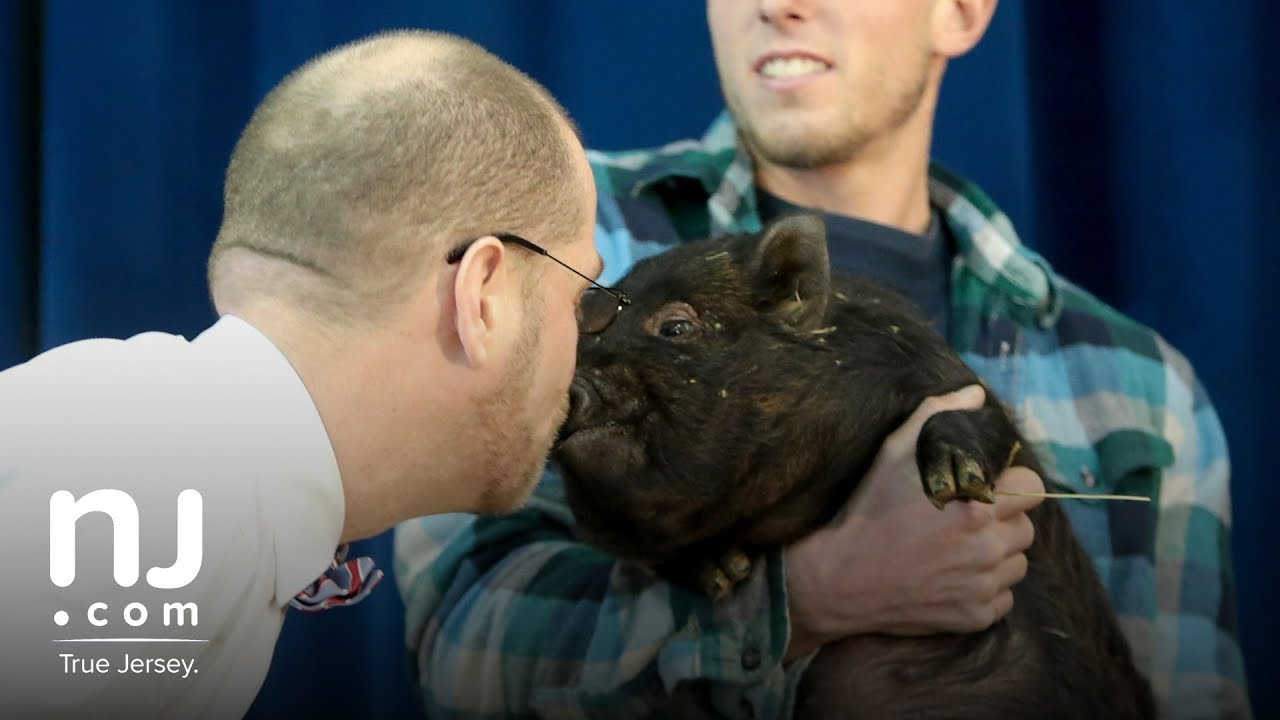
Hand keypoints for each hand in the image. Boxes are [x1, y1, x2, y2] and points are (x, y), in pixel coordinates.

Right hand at [783, 385, 1042, 660]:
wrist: (839, 578)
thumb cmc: (867, 510)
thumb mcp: (894, 452)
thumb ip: (938, 416)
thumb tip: (975, 394)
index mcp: (976, 505)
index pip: (1032, 489)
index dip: (1014, 485)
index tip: (992, 488)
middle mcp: (986, 547)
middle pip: (1027, 528)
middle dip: (1003, 521)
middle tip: (968, 520)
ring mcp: (982, 585)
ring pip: (1018, 564)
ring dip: (998, 555)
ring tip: (960, 549)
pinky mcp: (974, 616)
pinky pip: (1003, 598)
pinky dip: (986, 588)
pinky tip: (954, 577)